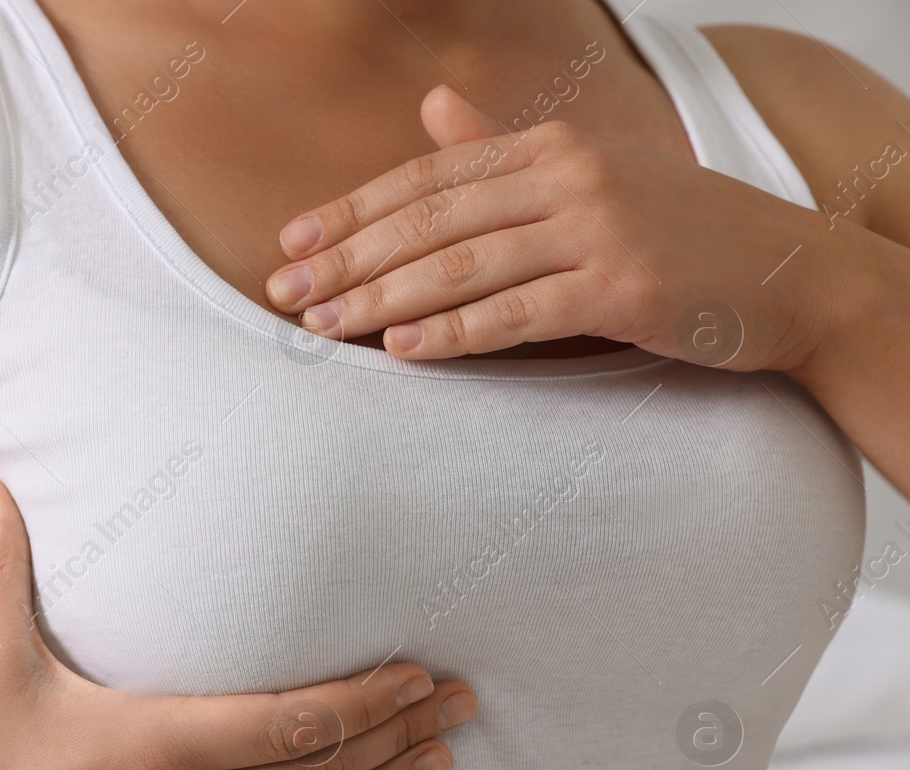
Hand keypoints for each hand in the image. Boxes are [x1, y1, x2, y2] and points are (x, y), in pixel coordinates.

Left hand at [264, 85, 849, 371]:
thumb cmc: (679, 230)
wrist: (793, 274)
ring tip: (324, 327)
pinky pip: (519, 314)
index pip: (430, 175)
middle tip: (284, 295)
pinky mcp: (623, 289)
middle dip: (349, 259)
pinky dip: (456, 334)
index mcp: (553, 146)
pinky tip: (404, 352)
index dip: (355, 209)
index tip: (293, 243)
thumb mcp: (591, 173)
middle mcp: (569, 176)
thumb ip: (505, 147)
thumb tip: (432, 107)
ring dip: (383, 300)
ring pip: (463, 265)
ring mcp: (598, 230)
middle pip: (432, 219)